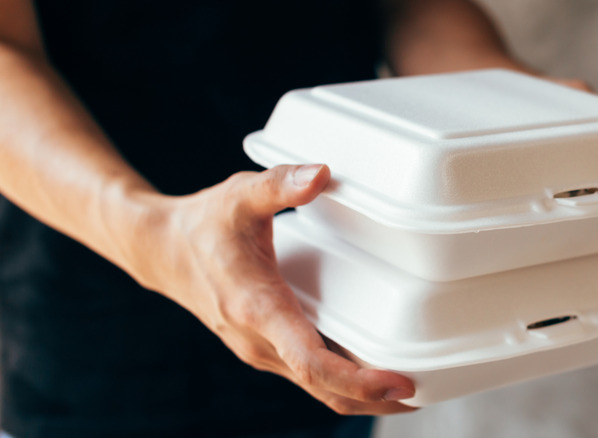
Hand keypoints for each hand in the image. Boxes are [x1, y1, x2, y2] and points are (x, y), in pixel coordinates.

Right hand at [132, 164, 416, 414]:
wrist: (161, 252)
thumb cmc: (203, 225)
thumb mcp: (240, 196)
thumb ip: (281, 184)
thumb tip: (322, 174)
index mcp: (258, 309)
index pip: (313, 363)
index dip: (359, 380)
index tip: (399, 384)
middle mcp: (259, 341)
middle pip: (323, 388)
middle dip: (373, 400)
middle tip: (421, 394)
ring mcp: (260, 350)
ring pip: (316, 389)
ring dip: (359, 396)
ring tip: (404, 389)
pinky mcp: (263, 347)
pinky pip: (306, 376)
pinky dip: (339, 382)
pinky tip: (364, 369)